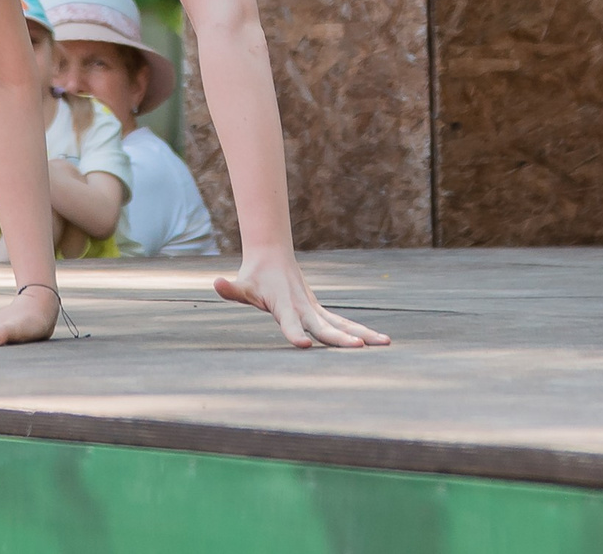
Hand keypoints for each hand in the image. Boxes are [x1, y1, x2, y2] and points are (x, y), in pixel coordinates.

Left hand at [214, 251, 390, 349]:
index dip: (295, 333)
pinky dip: (360, 332)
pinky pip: (342, 323)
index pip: (290, 322)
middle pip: (324, 326)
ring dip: (363, 333)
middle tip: (358, 348)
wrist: (273, 256)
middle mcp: (304, 307)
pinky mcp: (320, 311)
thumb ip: (231, 289)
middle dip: (341, 338)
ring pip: (342, 324)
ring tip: (385, 343)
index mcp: (285, 304)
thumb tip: (216, 282)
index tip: (304, 345)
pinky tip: (378, 342)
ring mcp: (315, 309)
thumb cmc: (254, 275)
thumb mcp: (242, 285)